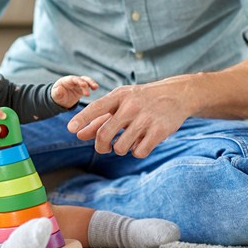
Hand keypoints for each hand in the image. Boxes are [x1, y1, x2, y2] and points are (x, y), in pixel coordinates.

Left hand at [51, 75, 98, 107]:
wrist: (60, 100)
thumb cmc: (56, 96)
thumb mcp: (55, 95)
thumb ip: (57, 92)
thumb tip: (59, 89)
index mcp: (66, 80)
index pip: (74, 79)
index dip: (79, 81)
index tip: (84, 85)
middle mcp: (73, 81)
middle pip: (82, 79)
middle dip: (88, 82)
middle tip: (93, 87)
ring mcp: (78, 84)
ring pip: (86, 81)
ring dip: (91, 83)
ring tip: (96, 87)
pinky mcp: (82, 89)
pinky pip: (88, 87)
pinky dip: (92, 86)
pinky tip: (95, 88)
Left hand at [66, 79, 191, 157]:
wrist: (177, 95)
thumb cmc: (142, 99)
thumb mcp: (120, 102)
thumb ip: (99, 118)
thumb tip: (78, 134)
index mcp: (119, 96)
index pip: (96, 107)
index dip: (82, 119)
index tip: (70, 129)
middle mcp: (131, 106)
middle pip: (105, 134)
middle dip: (101, 146)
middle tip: (104, 147)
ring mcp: (146, 118)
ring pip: (120, 147)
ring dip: (120, 149)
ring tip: (127, 140)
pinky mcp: (159, 131)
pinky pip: (138, 152)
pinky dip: (136, 152)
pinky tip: (141, 142)